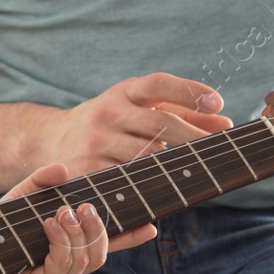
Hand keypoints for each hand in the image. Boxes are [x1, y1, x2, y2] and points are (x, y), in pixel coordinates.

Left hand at [0, 163, 156, 273]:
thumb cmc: (0, 225)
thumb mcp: (23, 196)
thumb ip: (43, 181)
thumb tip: (64, 170)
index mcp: (73, 244)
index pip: (111, 241)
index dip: (131, 235)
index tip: (152, 225)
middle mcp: (72, 264)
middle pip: (102, 251)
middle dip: (99, 228)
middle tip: (85, 207)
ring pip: (87, 259)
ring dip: (77, 233)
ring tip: (61, 214)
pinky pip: (65, 265)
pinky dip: (61, 243)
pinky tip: (49, 226)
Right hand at [40, 73, 233, 178]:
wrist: (50, 140)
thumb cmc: (109, 124)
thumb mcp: (137, 109)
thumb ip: (181, 113)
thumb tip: (224, 122)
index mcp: (123, 93)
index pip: (158, 84)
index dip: (189, 91)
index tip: (218, 102)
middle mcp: (107, 112)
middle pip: (158, 123)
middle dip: (193, 136)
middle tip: (217, 149)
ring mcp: (95, 141)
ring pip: (145, 155)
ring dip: (171, 164)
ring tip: (192, 170)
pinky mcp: (86, 168)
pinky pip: (126, 179)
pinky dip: (147, 184)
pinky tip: (163, 189)